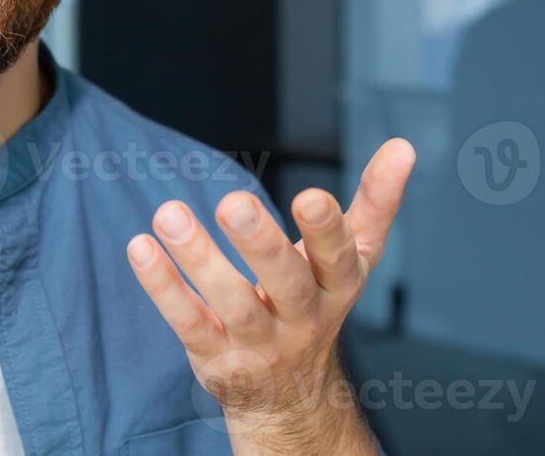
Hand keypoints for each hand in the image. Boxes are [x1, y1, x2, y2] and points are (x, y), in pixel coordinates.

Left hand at [127, 138, 415, 453]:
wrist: (292, 398)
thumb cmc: (316, 304)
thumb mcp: (351, 259)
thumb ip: (375, 203)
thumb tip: (403, 146)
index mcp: (339, 285)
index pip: (340, 256)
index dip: (327, 230)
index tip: (311, 196)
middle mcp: (303, 317)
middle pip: (287, 282)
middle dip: (262, 243)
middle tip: (233, 203)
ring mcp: (259, 342)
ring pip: (232, 303)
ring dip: (199, 257)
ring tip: (168, 213)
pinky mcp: (217, 358)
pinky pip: (189, 322)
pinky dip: (163, 286)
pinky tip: (141, 248)